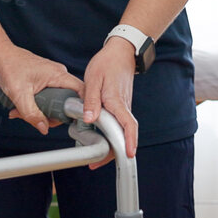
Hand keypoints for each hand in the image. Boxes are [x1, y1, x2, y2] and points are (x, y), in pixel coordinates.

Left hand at [0, 43, 83, 134]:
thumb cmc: (8, 67)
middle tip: (34, 119)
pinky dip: (35, 105)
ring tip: (20, 113)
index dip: (79, 108)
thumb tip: (44, 128)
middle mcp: (58, 75)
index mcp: (58, 75)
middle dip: (49, 114)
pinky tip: (20, 109)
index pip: (80, 92)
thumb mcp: (19, 95)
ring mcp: (52, 77)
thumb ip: (32, 114)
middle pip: (66, 101)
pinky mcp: (45, 80)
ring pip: (54, 101)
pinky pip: (47, 97)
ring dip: (39, 111)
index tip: (68, 120)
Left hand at [81, 41, 138, 167]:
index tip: (128, 154)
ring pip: (121, 130)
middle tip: (96, 164)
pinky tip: (97, 138)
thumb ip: (90, 100)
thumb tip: (89, 120)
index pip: (128, 125)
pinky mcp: (121, 106)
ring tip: (94, 156)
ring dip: (111, 145)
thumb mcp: (93, 79)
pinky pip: (118, 124)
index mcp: (117, 101)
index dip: (129, 141)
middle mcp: (123, 107)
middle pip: (125, 134)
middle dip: (115, 152)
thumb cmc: (107, 64)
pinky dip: (110, 135)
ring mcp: (124, 107)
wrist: (121, 53)